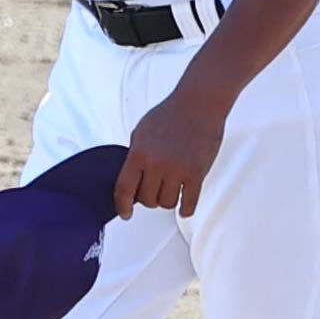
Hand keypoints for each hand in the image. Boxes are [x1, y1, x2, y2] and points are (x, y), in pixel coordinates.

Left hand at [113, 87, 226, 220]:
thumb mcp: (141, 131)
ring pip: (167, 204)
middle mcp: (156, 164)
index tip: (124, 214)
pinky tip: (183, 206)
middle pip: (147, 200)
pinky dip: (185, 209)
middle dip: (148, 198)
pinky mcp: (197, 174)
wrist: (197, 105)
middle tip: (152, 189)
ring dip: (166, 200)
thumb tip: (130, 179)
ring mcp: (177, 170)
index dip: (122, 205)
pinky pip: (188, 204)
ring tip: (168, 189)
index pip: (124, 188)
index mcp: (139, 153)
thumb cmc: (168, 114)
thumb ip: (135, 155)